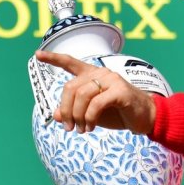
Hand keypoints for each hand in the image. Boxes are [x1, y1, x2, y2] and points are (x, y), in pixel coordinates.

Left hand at [35, 50, 155, 133]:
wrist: (145, 118)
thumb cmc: (119, 114)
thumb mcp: (92, 114)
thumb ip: (75, 111)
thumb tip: (56, 114)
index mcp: (94, 75)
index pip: (71, 63)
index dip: (54, 59)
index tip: (38, 55)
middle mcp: (101, 73)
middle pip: (70, 87)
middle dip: (66, 110)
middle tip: (68, 127)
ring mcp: (112, 80)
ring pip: (82, 95)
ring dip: (77, 117)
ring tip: (81, 130)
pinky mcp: (120, 91)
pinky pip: (96, 104)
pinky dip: (89, 118)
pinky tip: (90, 127)